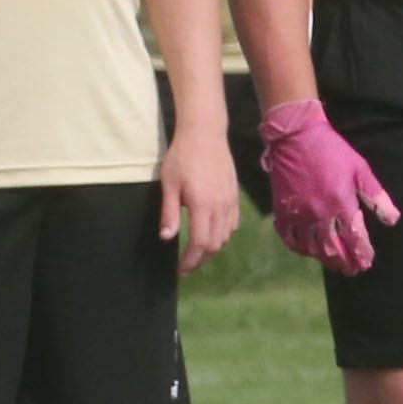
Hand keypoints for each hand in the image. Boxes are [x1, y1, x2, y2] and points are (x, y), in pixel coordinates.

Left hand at [158, 118, 240, 274]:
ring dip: (212, 248)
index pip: (199, 243)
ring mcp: (230, 200)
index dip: (190, 261)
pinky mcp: (235, 195)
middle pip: (215, 244)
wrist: (205, 133)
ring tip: (197, 251)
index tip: (181, 270)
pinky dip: (223, 235)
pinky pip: (233, 223)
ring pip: (226, 236)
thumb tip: (167, 238)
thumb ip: (169, 213)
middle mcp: (220, 206)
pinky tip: (212, 233)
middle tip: (187, 265)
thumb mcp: (169, 184)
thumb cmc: (182, 156)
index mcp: (202, 205)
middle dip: (201, 259)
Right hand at [260, 99, 398, 276]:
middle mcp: (319, 213)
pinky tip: (308, 250)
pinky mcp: (282, 210)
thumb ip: (376, 197)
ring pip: (312, 248)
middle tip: (353, 270)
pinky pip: (290, 239)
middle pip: (333, 249)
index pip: (355, 239)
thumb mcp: (360, 170)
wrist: (296, 136)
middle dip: (345, 263)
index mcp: (341, 203)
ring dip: (325, 259)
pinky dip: (299, 248)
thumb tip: (393, 220)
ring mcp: (299, 213)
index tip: (367, 262)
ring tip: (335, 263)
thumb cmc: (332, 150)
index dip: (362, 254)